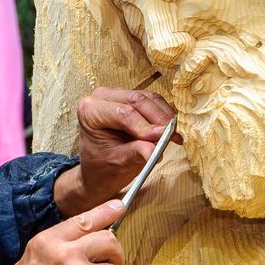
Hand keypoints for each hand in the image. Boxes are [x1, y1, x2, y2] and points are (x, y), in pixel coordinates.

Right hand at [0, 200, 125, 264]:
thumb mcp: (28, 264)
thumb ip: (54, 249)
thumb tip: (79, 242)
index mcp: (47, 242)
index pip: (84, 220)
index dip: (105, 212)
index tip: (118, 207)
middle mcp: (66, 253)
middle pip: (108, 240)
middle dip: (115, 253)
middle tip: (111, 264)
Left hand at [54, 87, 180, 216]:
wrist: (99, 169)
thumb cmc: (102, 167)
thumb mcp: (118, 163)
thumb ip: (136, 153)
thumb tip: (155, 151)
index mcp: (89, 111)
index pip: (122, 113)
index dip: (144, 125)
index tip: (162, 138)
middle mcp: (101, 97)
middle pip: (137, 100)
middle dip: (158, 118)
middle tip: (174, 136)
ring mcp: (117, 95)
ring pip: (148, 98)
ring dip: (164, 116)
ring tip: (175, 135)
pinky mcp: (131, 98)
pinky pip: (153, 101)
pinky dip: (164, 114)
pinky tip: (171, 130)